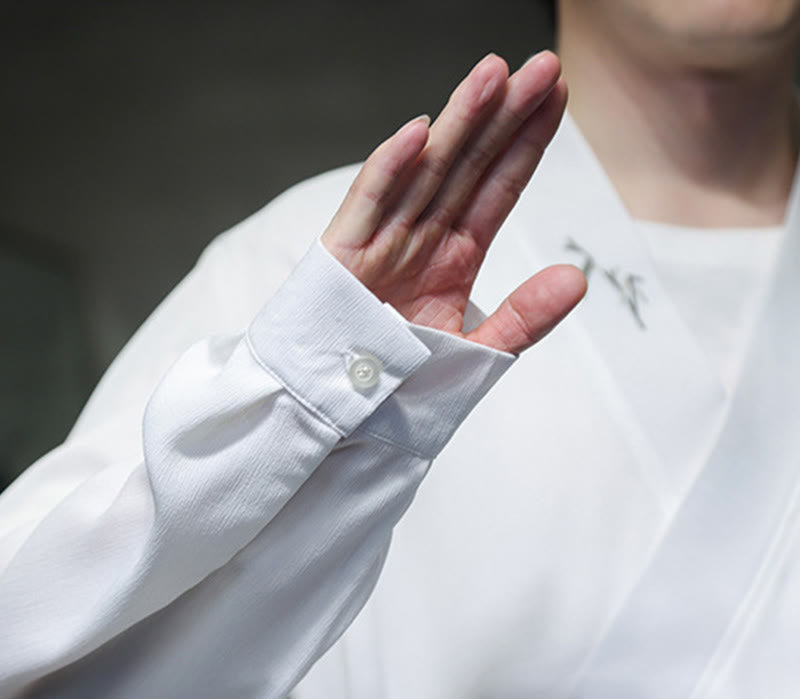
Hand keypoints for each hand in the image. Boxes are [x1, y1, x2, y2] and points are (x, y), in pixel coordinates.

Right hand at [321, 51, 585, 354]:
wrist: (344, 407)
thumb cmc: (402, 379)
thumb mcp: (476, 351)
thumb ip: (525, 317)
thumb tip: (576, 278)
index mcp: (454, 255)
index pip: (499, 186)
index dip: (527, 142)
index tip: (557, 96)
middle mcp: (422, 237)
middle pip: (468, 166)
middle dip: (504, 116)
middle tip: (540, 68)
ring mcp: (383, 240)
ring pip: (425, 173)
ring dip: (457, 125)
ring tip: (493, 78)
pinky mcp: (343, 255)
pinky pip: (367, 205)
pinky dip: (389, 171)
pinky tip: (419, 134)